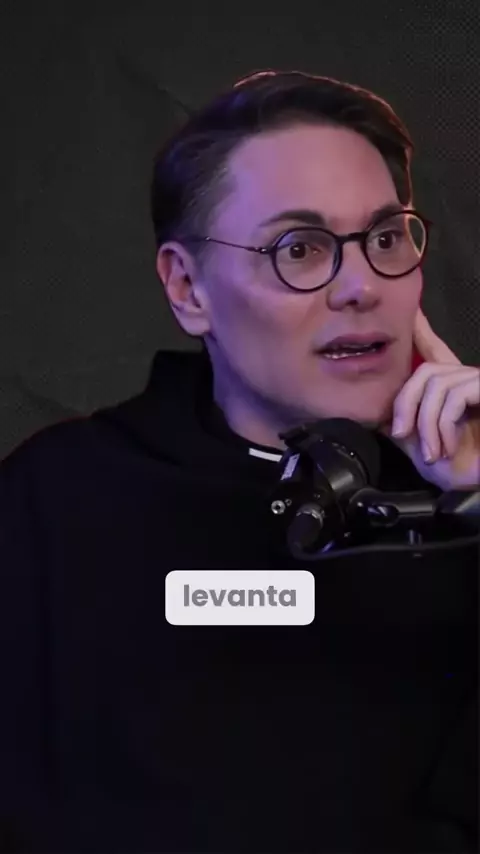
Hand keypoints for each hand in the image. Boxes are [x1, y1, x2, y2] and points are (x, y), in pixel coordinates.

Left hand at [382, 308, 479, 490]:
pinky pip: (454, 398)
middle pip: (425, 370)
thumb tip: (378, 415)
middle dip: (405, 402)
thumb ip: (404, 424)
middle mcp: (469, 378)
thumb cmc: (463, 469)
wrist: (479, 486)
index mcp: (453, 387)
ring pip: (436, 385)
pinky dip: (442, 426)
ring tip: (429, 453)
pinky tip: (444, 448)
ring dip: (425, 424)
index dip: (422, 330)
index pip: (434, 349)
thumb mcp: (422, 446)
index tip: (411, 312)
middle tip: (400, 434)